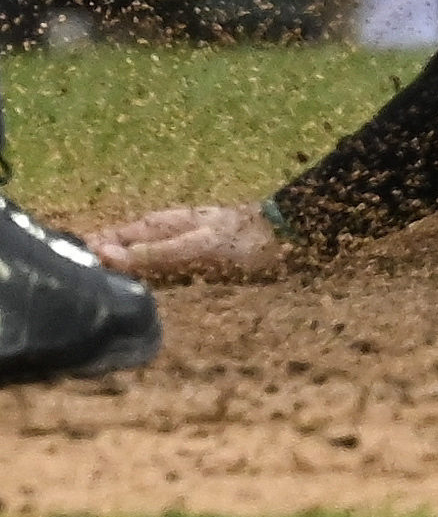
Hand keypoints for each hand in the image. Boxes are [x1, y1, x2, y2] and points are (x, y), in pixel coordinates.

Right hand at [85, 203, 283, 280]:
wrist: (291, 234)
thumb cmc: (245, 239)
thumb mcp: (196, 247)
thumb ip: (154, 253)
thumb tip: (105, 253)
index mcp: (162, 225)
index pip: (114, 237)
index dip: (92, 250)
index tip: (66, 266)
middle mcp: (169, 232)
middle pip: (127, 246)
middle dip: (104, 261)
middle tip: (78, 284)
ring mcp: (185, 244)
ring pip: (145, 257)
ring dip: (126, 271)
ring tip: (103, 291)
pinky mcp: (201, 258)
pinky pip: (165, 269)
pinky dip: (152, 278)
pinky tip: (148, 290)